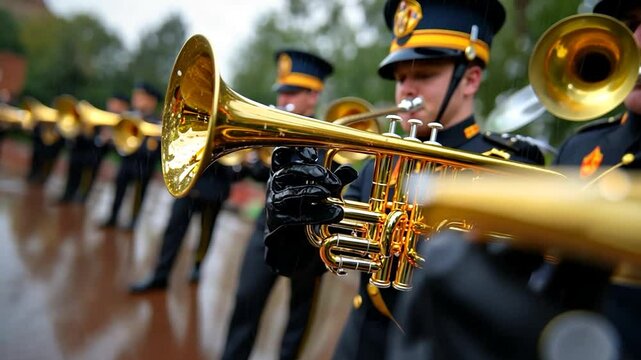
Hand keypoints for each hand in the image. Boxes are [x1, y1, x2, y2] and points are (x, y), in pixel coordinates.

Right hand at [263, 147, 357, 275]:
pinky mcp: (277, 220)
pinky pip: (297, 216)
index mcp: (284, 170)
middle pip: (289, 170)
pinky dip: (317, 214)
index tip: (314, 154)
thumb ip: (336, 179)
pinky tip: (335, 213)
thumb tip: (353, 170)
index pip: (282, 153)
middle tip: (334, 181)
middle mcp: (275, 184)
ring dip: (312, 192)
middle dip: (312, 172)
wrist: (291, 241)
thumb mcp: (323, 190)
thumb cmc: (305, 207)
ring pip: (290, 193)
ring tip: (330, 193)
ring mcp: (274, 202)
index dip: (295, 150)